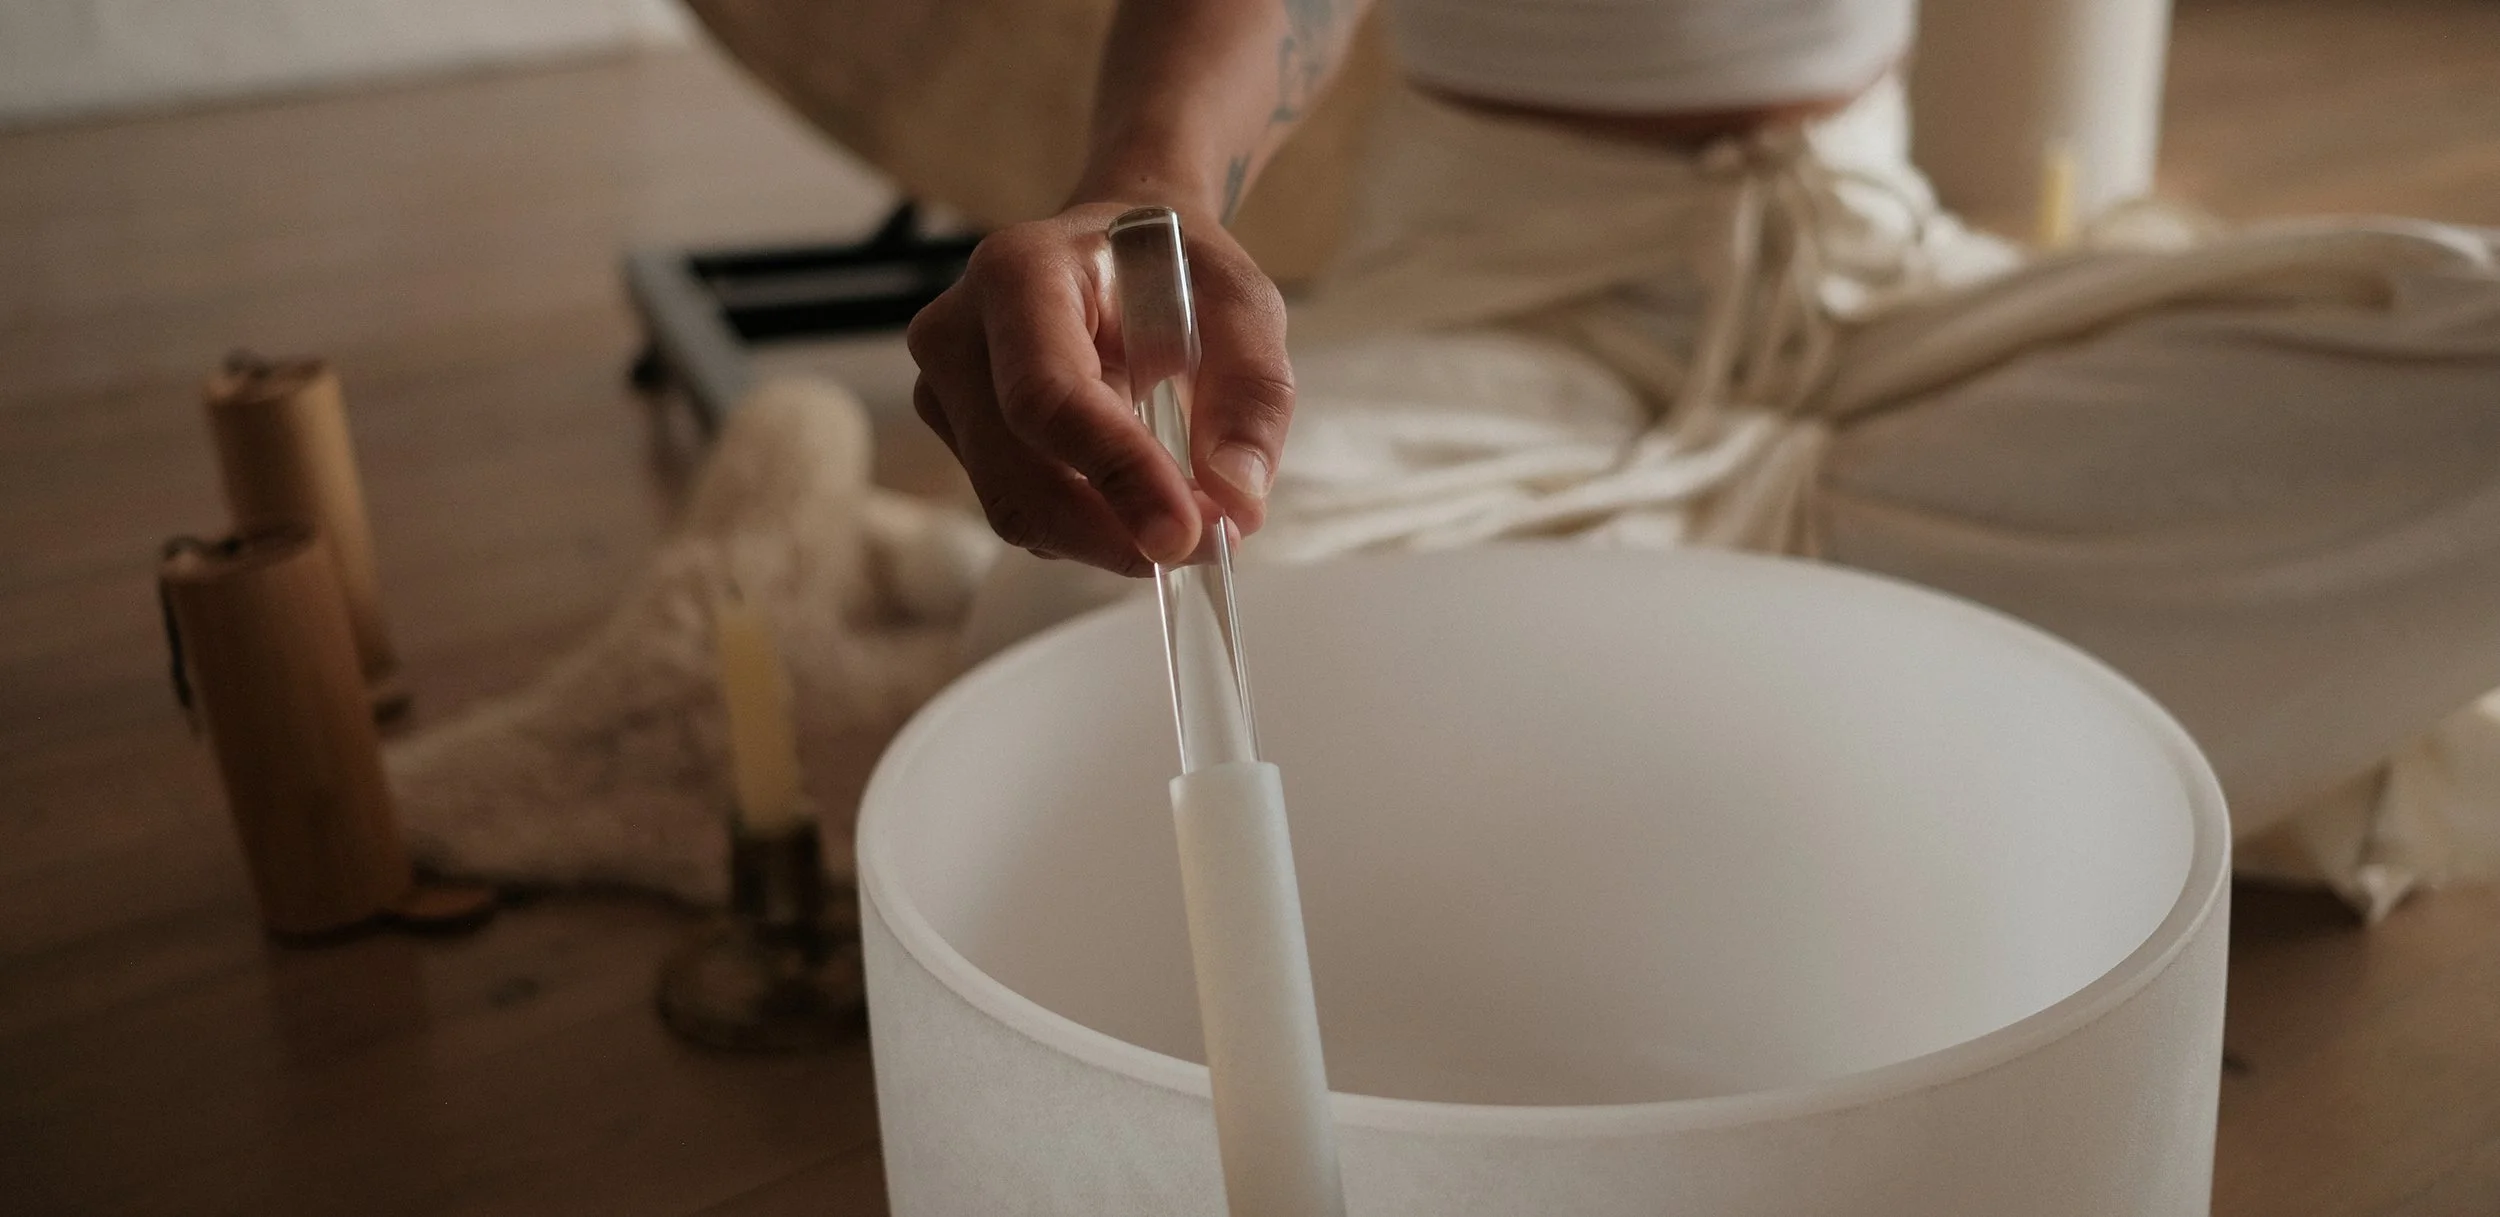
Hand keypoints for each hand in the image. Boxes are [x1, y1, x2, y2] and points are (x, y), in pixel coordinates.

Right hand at [906, 200, 1291, 574]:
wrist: (1113, 253)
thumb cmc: (1172, 269)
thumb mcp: (1240, 302)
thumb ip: (1252, 391)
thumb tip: (1237, 498)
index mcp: (1020, 273)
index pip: (1048, 394)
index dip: (1115, 472)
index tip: (1184, 531)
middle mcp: (958, 334)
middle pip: (1017, 476)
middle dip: (1117, 530)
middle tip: (1211, 543)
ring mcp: (945, 392)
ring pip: (1016, 509)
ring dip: (1109, 539)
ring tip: (1188, 519)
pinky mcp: (959, 439)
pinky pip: (1022, 512)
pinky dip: (1090, 531)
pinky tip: (1139, 502)